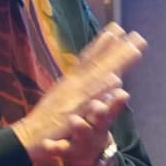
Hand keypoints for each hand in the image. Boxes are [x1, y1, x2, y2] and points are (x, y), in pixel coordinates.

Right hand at [12, 25, 142, 165]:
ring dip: (114, 62)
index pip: (89, 58)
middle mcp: (73, 84)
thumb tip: (90, 77)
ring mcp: (73, 97)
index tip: (117, 29)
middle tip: (137, 36)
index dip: (103, 43)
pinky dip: (101, 89)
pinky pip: (89, 100)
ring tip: (133, 49)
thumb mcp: (63, 97)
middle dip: (117, 48)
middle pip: (98, 62)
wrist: (29, 136)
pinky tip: (115, 80)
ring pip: (98, 76)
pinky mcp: (73, 112)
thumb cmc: (47, 118)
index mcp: (71, 81)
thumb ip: (76, 85)